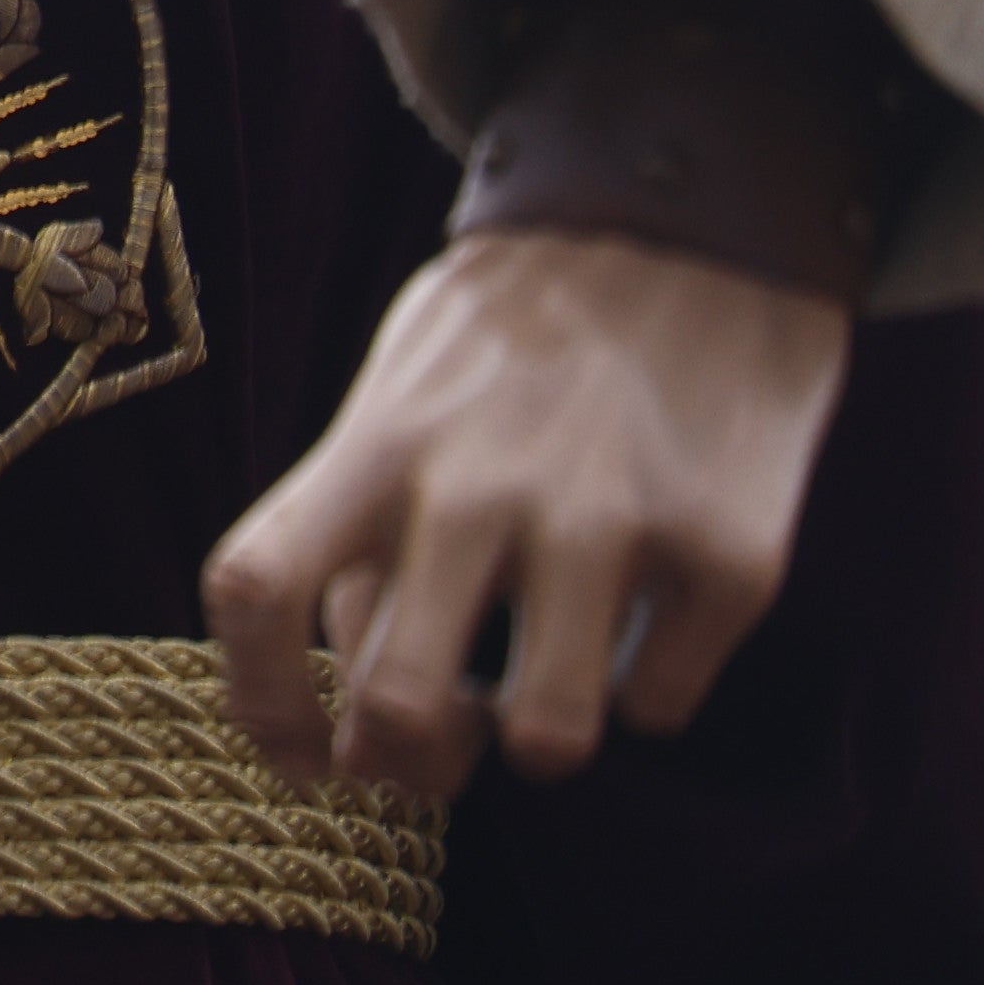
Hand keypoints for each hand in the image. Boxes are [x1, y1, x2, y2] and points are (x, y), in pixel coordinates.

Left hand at [202, 229, 851, 798]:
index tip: (300, 750)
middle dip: (410, 764)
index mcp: (379, 442)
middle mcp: (478, 488)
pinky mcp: (728, 556)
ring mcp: (608, 524)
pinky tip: (649, 611)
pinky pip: (661, 706)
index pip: (255, 587)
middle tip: (440, 746)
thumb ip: (362, 527)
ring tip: (550, 681)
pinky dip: (648, 686)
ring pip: (545, 742)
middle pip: (395, 706)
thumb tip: (347, 699)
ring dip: (539, 740)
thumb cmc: (518, 334)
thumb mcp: (403, 392)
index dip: (257, 700)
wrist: (694, 219)